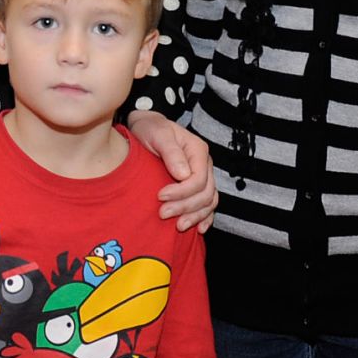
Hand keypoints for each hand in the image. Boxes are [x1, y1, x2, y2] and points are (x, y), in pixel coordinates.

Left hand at [127, 111, 215, 232]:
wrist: (148, 128)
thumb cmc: (151, 129)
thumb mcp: (158, 134)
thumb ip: (171, 152)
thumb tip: (183, 175)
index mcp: (198, 151)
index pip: (198, 179)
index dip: (181, 192)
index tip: (160, 196)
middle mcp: (204, 165)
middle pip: (205, 193)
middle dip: (185, 207)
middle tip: (162, 214)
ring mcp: (204, 176)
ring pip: (209, 202)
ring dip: (194, 216)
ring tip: (178, 226)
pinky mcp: (197, 186)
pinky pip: (209, 205)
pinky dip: (205, 218)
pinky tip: (198, 229)